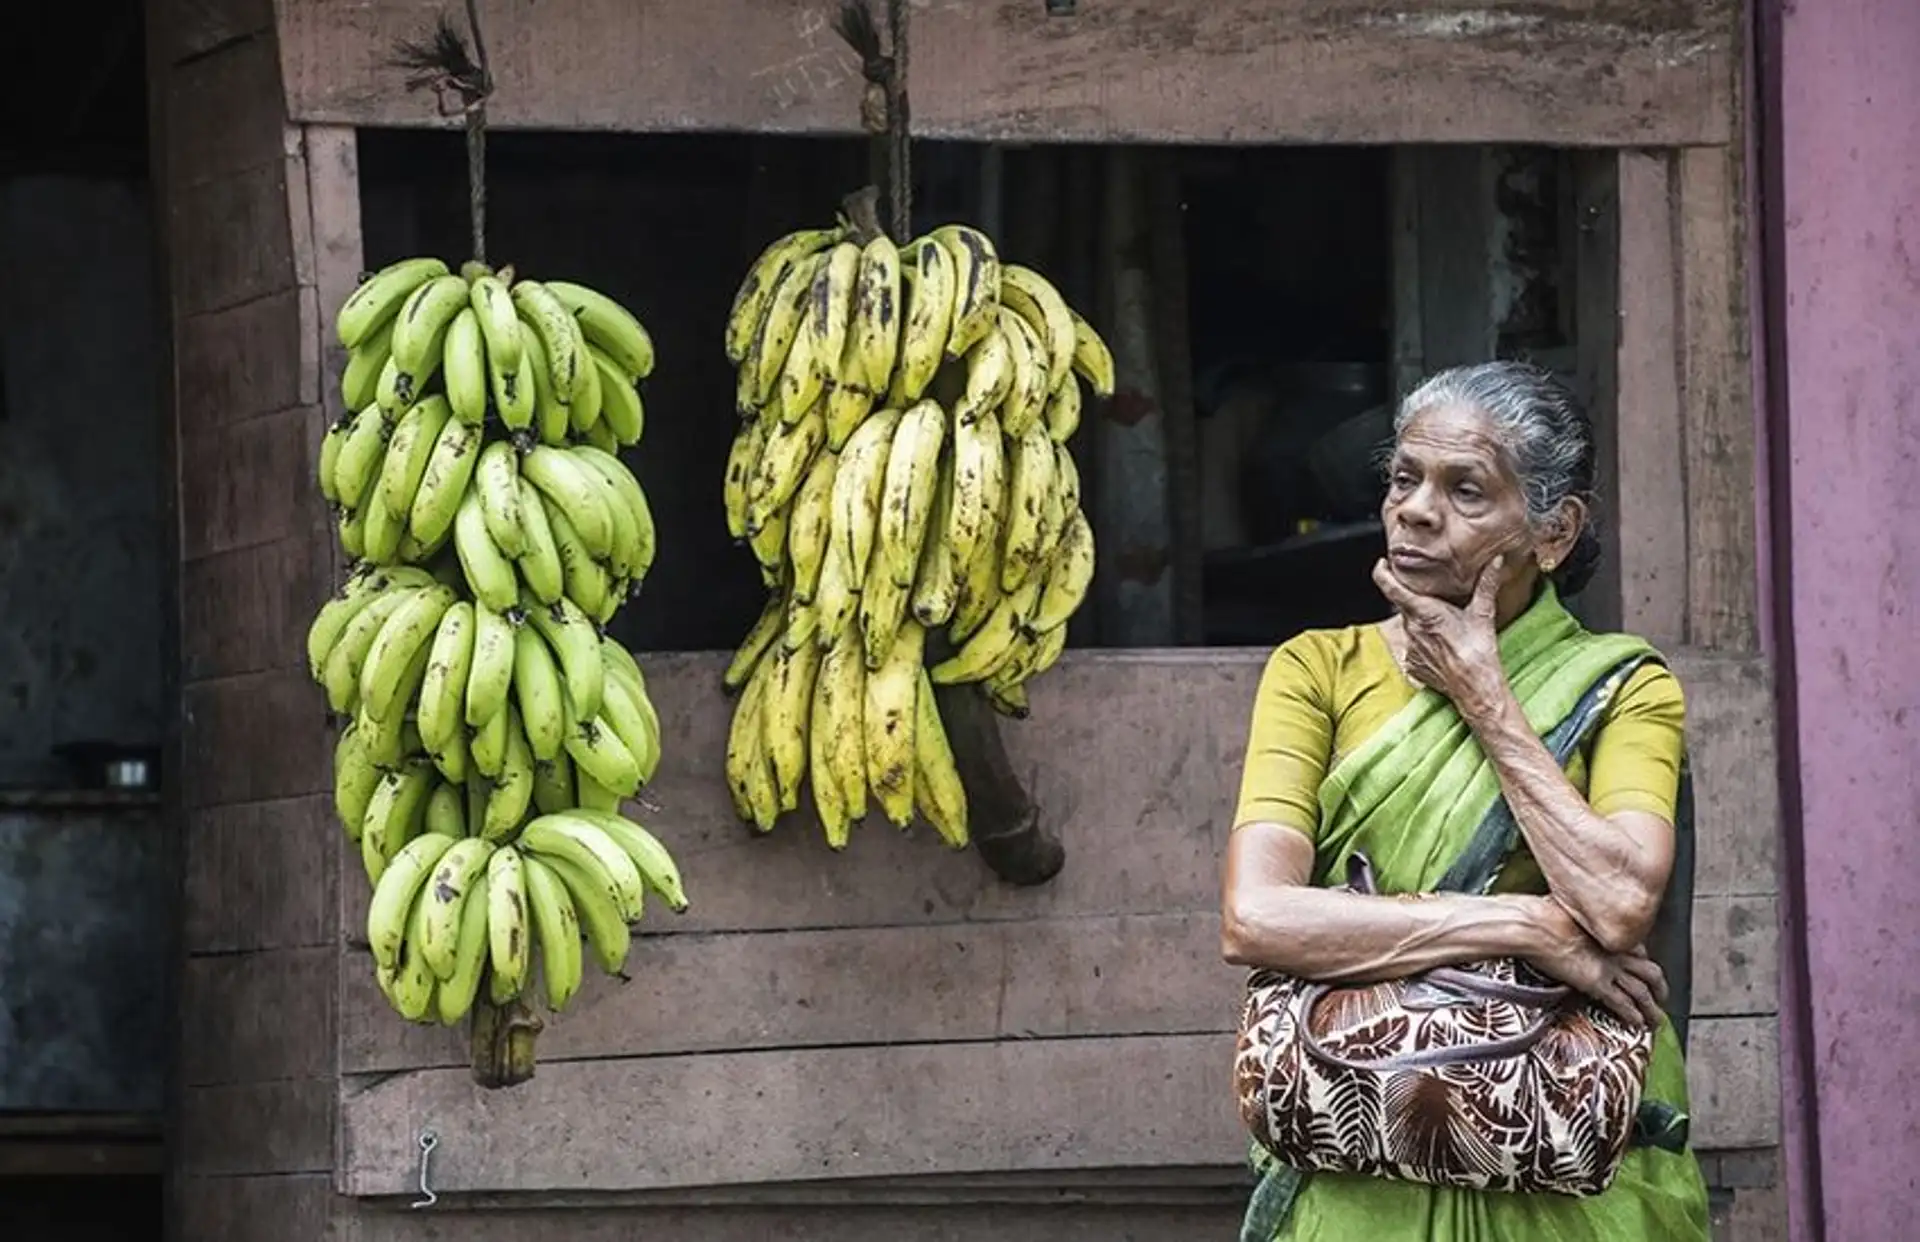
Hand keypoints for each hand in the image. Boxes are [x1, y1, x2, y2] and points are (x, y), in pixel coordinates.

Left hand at [1371, 555, 1507, 715]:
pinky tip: (1442, 646)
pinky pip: (1414, 647)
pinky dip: (1425, 643)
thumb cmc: (1478, 651)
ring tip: (1444, 626)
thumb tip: (1496, 560)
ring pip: (1410, 626)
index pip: (1390, 587)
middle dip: (1416, 600)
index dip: (1382, 572)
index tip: (1383, 563)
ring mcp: (1410, 648)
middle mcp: (1411, 628)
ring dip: (1422, 622)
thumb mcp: (1483, 614)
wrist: (1475, 688)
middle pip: (1404, 606)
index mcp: (1423, 612)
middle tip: (1433, 597)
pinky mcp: (1412, 664)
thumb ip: (1487, 584)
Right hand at [1521, 895, 1667, 1026]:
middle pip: (1650, 972)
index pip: (1638, 949)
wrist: (1532, 926)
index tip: (1642, 968)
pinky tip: (1636, 1024)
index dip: (1643, 961)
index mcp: (1607, 932)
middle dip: (1659, 987)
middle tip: (1661, 996)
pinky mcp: (1596, 984)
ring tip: (1655, 1020)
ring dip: (1652, 1009)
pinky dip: (1633, 1016)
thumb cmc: (1539, 915)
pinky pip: (1622, 1004)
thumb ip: (1577, 924)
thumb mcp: (1565, 913)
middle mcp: (1614, 950)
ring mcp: (1608, 968)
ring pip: (1642, 992)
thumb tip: (1570, 925)